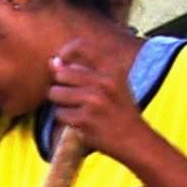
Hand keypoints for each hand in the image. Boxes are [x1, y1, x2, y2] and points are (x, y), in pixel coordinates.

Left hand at [41, 39, 156, 170]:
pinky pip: (60, 113)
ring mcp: (94, 100)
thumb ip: (82, 70)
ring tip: (77, 110)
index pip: (81, 46)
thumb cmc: (119, 110)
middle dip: (61, 86)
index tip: (60, 61)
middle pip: (61, 74)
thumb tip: (52, 61)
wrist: (135, 140)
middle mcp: (104, 81)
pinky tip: (80, 122)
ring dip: (61, 103)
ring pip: (56, 93)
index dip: (65, 52)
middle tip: (75, 98)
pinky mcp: (85, 119)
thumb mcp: (111, 84)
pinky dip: (65, 119)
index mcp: (112, 68)